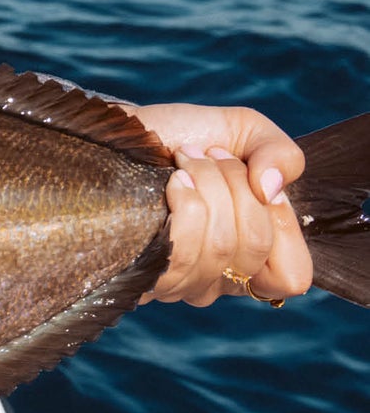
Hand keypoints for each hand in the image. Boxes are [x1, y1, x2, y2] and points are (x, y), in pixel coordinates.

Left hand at [134, 103, 313, 306]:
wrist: (121, 133)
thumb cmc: (183, 136)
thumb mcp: (246, 132)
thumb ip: (281, 155)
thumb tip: (270, 190)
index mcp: (251, 254)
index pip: (290, 277)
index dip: (281, 225)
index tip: (255, 180)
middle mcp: (218, 278)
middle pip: (255, 249)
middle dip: (236, 185)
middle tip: (210, 155)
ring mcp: (181, 281)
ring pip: (220, 248)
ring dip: (206, 185)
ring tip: (184, 161)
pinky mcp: (146, 272)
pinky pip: (182, 252)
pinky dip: (184, 201)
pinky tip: (170, 181)